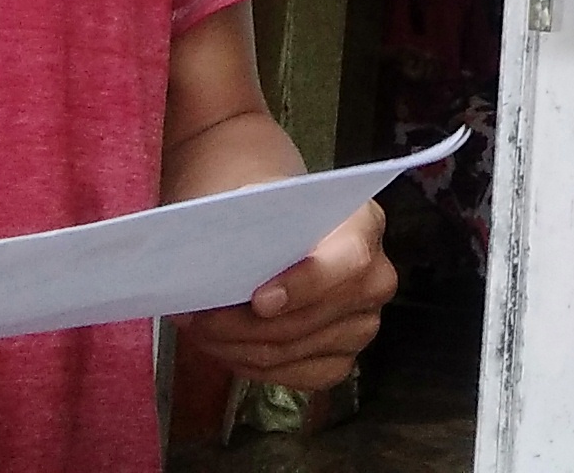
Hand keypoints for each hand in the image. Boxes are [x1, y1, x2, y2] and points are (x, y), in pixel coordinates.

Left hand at [173, 200, 395, 392]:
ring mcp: (363, 326)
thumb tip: (218, 258)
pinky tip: (224, 347)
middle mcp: (376, 280)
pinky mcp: (343, 361)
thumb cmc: (270, 210)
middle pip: (309, 319)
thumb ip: (250, 219)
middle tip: (197, 318)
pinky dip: (251, 364)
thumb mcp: (262, 197)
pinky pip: (292, 376)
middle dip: (245, 324)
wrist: (280, 229)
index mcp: (365, 225)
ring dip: (236, 345)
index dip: (305, 286)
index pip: (348, 263)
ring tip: (198, 330)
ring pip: (291, 351)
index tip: (258, 301)